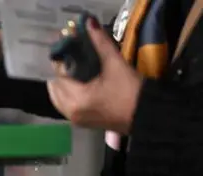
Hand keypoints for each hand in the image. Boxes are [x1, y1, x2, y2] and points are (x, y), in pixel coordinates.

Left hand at [47, 17, 141, 133]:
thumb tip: (90, 24)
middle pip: (55, 89)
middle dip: (61, 74)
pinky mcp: (83, 123)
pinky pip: (67, 107)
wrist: (147, 114)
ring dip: (63, 86)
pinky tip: (80, 85)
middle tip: (72, 61)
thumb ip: (100, 43)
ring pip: (59, 100)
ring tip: (76, 72)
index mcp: (76, 99)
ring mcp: (76, 120)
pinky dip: (68, 96)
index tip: (68, 50)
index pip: (59, 77)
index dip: (62, 62)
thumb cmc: (130, 91)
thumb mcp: (115, 64)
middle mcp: (71, 112)